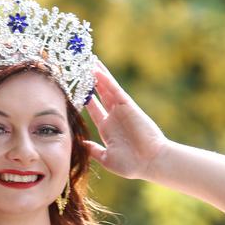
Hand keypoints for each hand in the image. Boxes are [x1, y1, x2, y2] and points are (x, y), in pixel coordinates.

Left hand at [85, 60, 168, 179]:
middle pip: (100, 93)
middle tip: (81, 67)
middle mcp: (113, 116)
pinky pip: (114, 89)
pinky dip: (105, 79)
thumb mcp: (106, 158)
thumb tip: (81, 144)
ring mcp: (120, 109)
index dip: (85, 98)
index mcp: (107, 129)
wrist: (149, 162)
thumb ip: (93, 150)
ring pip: (106, 87)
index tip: (76, 89)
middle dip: (91, 81)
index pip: (94, 109)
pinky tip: (96, 69)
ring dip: (98, 73)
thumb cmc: (131, 164)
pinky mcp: (127, 105)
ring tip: (88, 59)